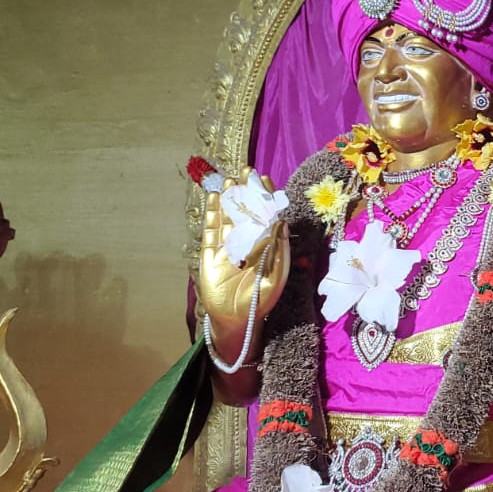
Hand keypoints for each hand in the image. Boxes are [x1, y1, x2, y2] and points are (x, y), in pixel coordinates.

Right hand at [195, 170, 290, 344]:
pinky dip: (211, 214)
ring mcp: (227, 247)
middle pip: (245, 211)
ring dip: (228, 199)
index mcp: (265, 245)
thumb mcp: (276, 276)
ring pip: (227, 217)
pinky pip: (210, 231)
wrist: (237, 320)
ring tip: (228, 181)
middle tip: (245, 171)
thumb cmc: (261, 300)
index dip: (264, 197)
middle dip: (245, 192)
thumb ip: (279, 250)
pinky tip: (213, 199)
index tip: (264, 178)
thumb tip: (282, 221)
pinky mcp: (210, 254)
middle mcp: (246, 242)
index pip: (265, 215)